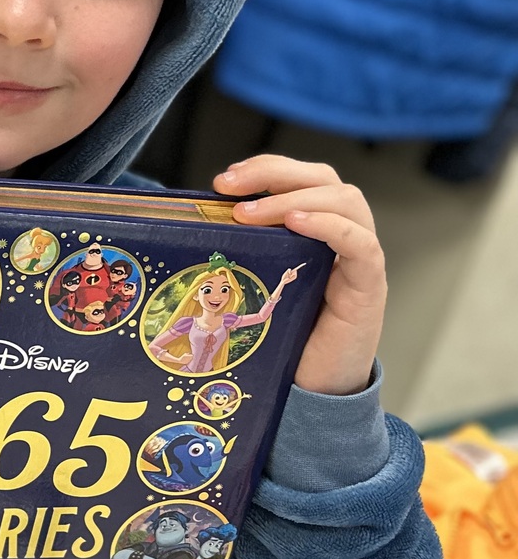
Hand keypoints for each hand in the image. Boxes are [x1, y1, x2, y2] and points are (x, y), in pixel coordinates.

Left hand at [217, 155, 383, 396]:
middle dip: (274, 172)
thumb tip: (190, 228)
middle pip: (324, 179)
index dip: (266, 170)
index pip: (302, 179)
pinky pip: (361, 244)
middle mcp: (342, 236)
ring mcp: (359, 259)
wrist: (314, 388)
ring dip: (292, 198)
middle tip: (227, 185)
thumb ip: (243, 254)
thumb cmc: (282, 337)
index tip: (223, 180)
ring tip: (249, 213)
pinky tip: (296, 222)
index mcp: (315, 230)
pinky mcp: (369, 285)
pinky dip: (330, 225)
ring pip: (345, 201)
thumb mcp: (255, 285)